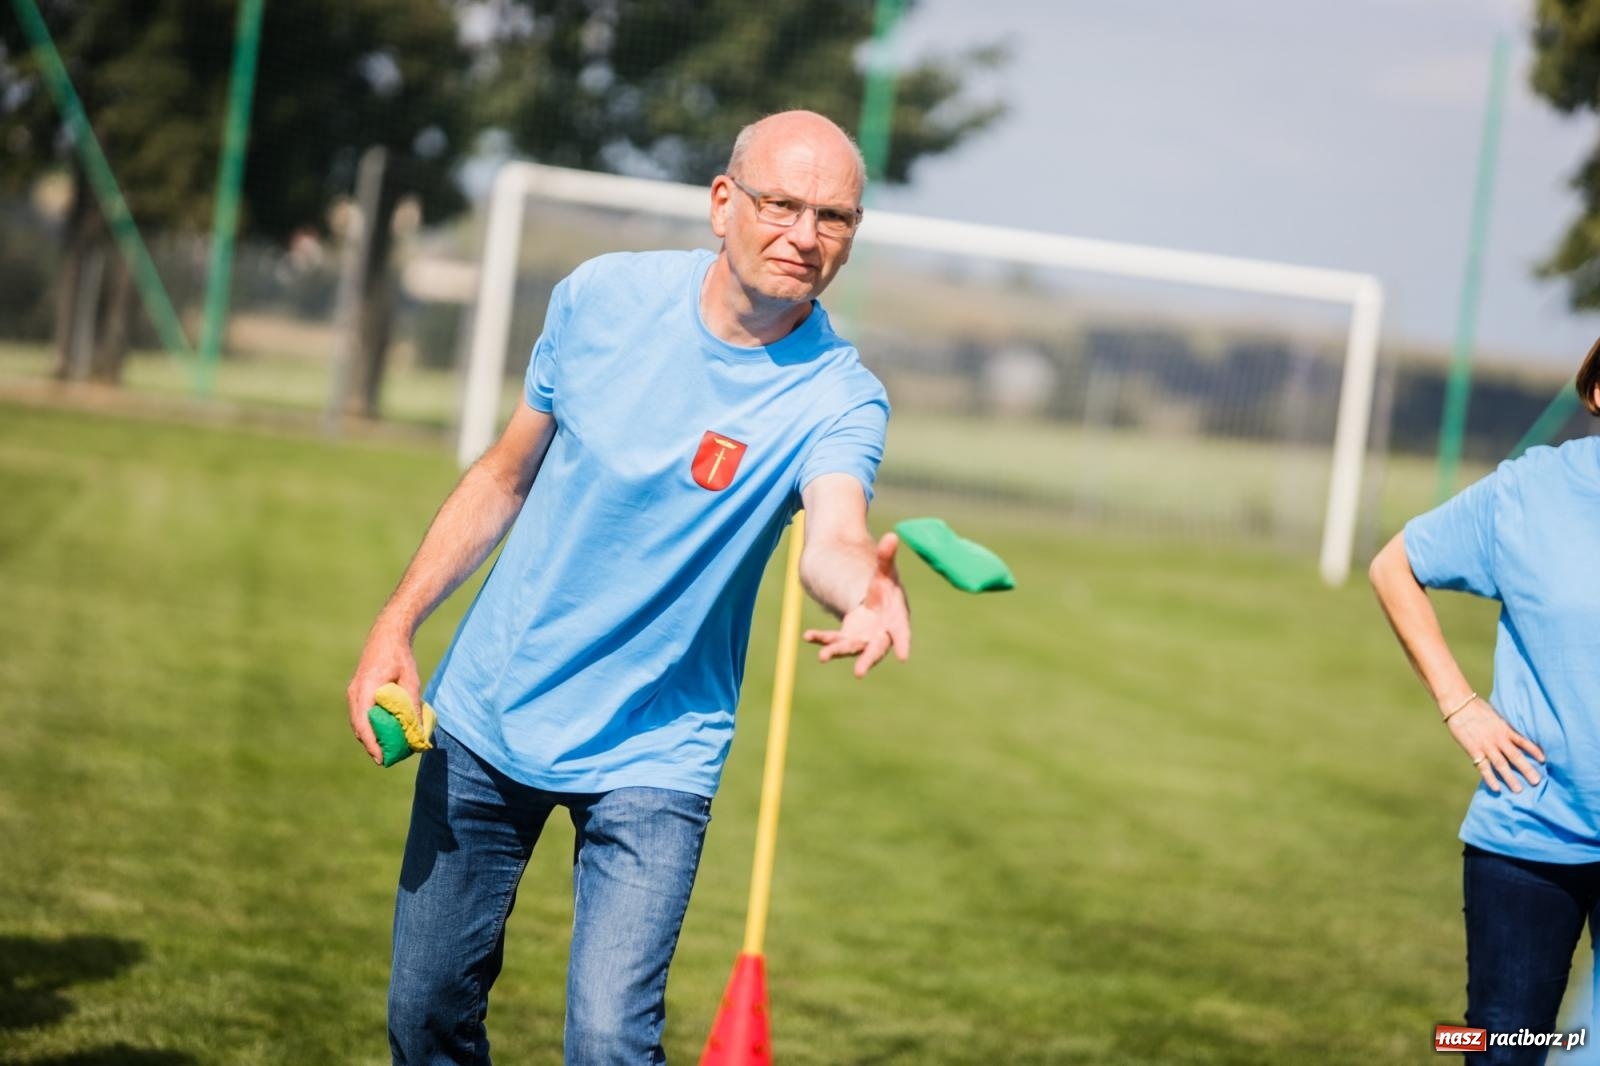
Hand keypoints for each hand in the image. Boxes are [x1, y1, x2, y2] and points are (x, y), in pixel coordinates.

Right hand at [346, 621, 420, 764]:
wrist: (386, 636)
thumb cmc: (400, 657)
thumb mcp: (410, 681)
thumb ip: (412, 706)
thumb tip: (419, 731)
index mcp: (365, 690)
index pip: (364, 724)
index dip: (371, 744)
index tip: (380, 760)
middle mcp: (355, 693)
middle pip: (359, 727)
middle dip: (371, 745)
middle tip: (386, 759)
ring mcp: (353, 692)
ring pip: (358, 722)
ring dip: (369, 736)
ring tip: (385, 749)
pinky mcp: (356, 691)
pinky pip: (360, 714)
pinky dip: (368, 725)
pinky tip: (382, 731)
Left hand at [802, 532, 910, 678]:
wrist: (871, 597)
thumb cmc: (885, 588)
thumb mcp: (884, 571)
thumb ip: (886, 557)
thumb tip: (891, 536)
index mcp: (895, 620)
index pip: (902, 633)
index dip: (903, 643)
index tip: (904, 656)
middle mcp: (880, 634)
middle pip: (875, 650)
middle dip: (866, 660)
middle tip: (858, 672)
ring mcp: (862, 639)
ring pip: (850, 648)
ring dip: (837, 651)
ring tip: (823, 656)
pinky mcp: (846, 637)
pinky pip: (833, 638)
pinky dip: (821, 637)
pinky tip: (808, 636)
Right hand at [1449, 697, 1544, 793]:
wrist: (1458, 704)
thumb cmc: (1475, 706)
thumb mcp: (1494, 714)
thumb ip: (1501, 725)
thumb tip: (1509, 730)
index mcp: (1504, 729)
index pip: (1523, 741)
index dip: (1534, 750)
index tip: (1544, 760)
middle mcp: (1498, 739)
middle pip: (1515, 756)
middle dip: (1526, 769)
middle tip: (1537, 781)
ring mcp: (1486, 745)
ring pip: (1501, 764)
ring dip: (1510, 778)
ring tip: (1518, 790)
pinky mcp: (1473, 750)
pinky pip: (1483, 766)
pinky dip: (1489, 778)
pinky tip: (1496, 788)